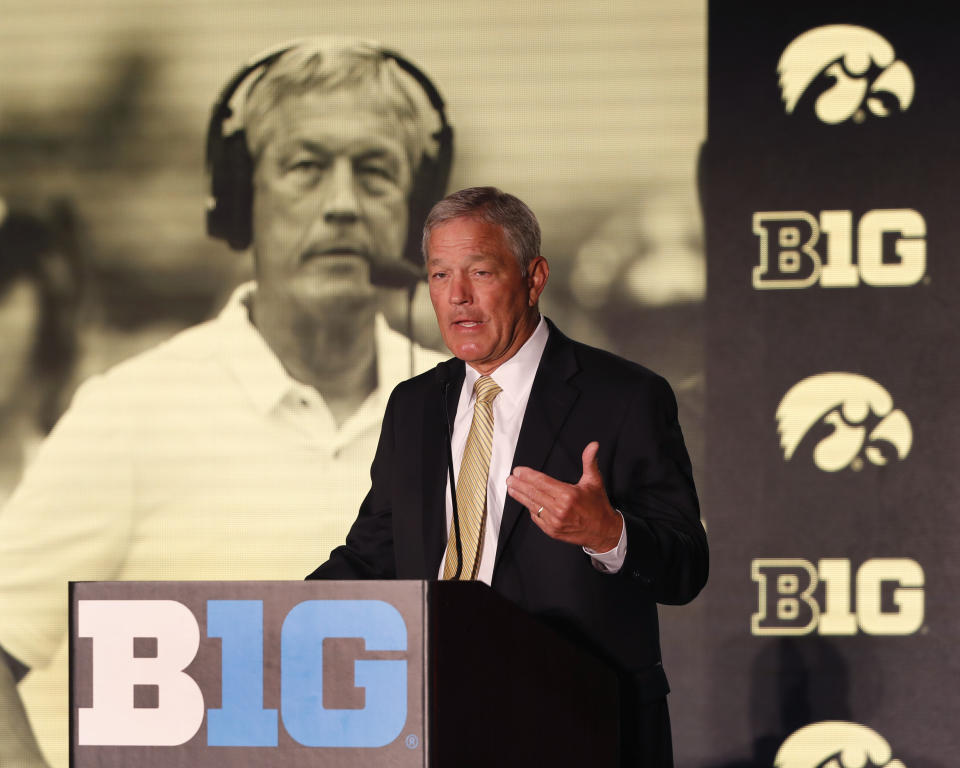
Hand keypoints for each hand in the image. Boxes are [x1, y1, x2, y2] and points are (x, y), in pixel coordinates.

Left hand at [505, 441, 622, 550]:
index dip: (528, 476)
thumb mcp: (594, 481)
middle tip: (510, 479)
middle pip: (534, 494)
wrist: (604, 531)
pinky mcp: (552, 531)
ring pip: (533, 506)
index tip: (518, 471)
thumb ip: (589, 462)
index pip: (542, 482)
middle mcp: (560, 509)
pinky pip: (537, 518)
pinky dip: (531, 509)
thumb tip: (593, 446)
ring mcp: (555, 522)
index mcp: (569, 495)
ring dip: (520, 496)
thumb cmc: (598, 506)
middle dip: (520, 485)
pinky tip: (527, 502)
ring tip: (512, 489)